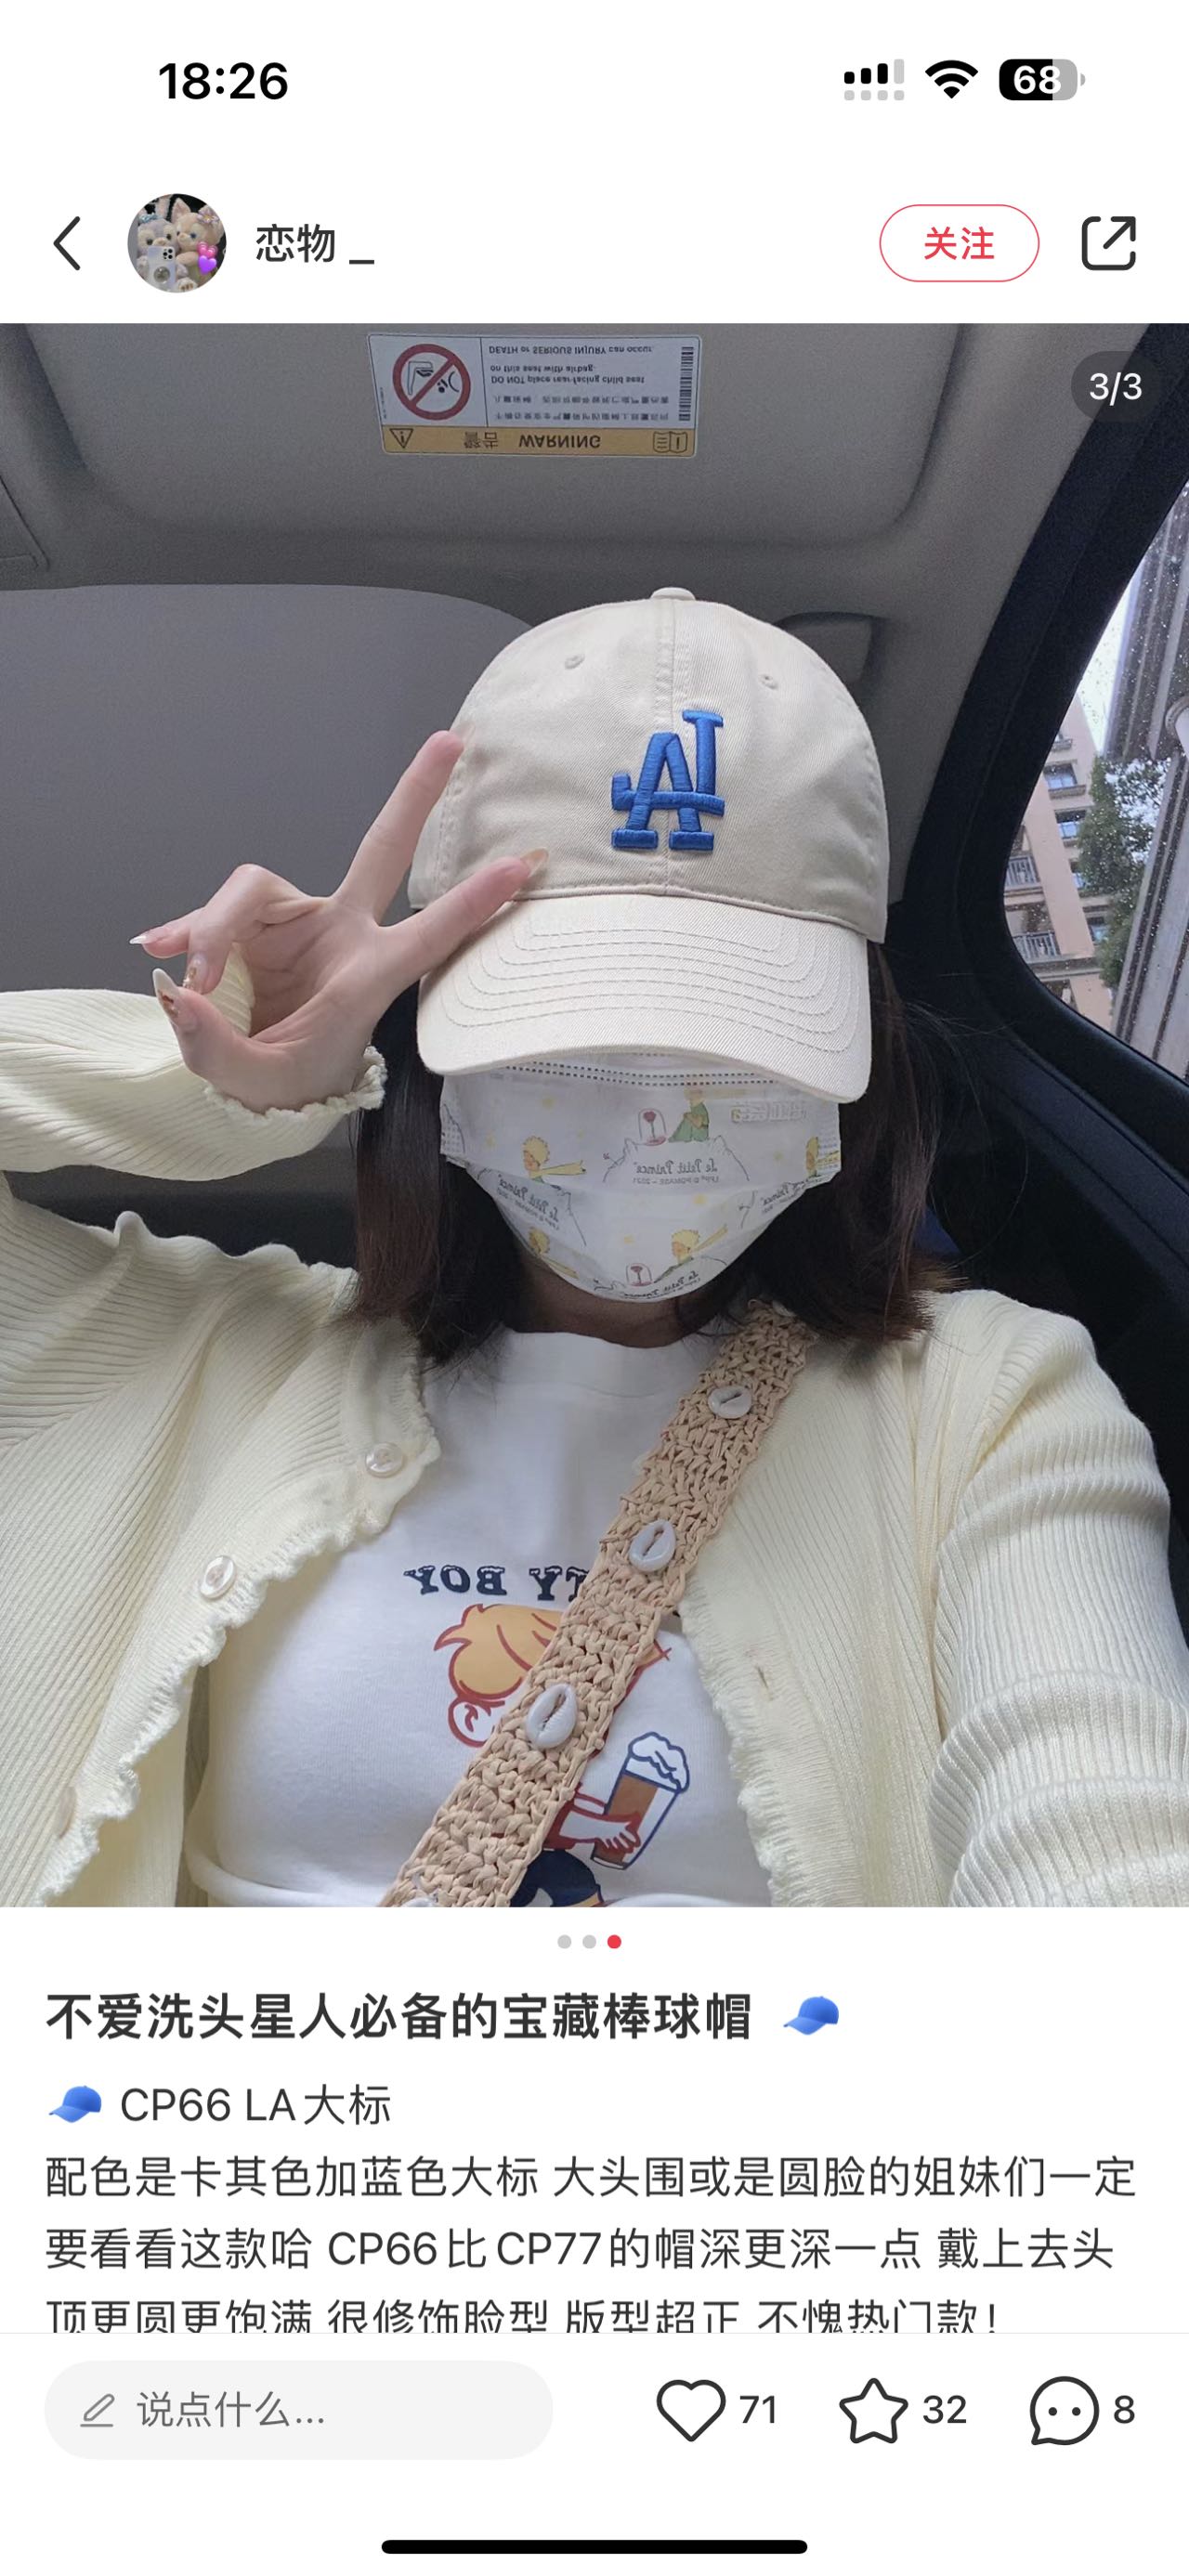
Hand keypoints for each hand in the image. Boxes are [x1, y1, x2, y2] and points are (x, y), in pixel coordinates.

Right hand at [131, 733, 541, 1109]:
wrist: (256, 1089)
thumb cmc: (282, 1088)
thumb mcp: (255, 1084)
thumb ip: (218, 1050)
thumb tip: (185, 1000)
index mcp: (368, 981)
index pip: (427, 937)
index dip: (470, 905)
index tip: (519, 868)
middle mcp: (343, 936)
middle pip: (381, 851)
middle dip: (414, 798)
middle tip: (451, 744)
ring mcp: (300, 924)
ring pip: (253, 888)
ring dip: (213, 928)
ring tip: (195, 981)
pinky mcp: (255, 924)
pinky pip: (216, 910)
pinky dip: (186, 932)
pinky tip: (157, 952)